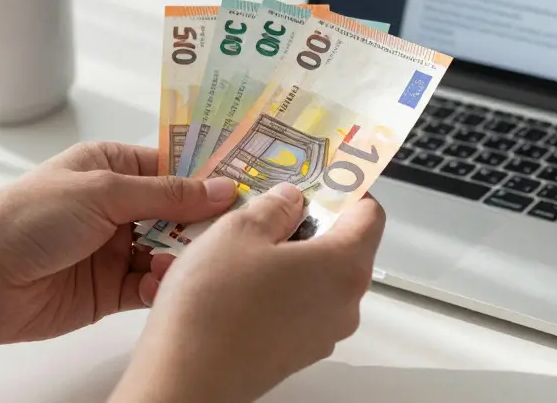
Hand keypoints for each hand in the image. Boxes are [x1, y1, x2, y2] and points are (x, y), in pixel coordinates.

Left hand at [0, 142, 237, 344]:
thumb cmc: (24, 220)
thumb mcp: (101, 192)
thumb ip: (165, 193)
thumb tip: (219, 188)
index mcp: (110, 167)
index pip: (173, 165)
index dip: (208, 173)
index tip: (247, 180)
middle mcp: (116, 205)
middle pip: (179, 209)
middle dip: (205, 219)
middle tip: (238, 225)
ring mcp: (115, 248)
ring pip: (171, 250)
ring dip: (184, 255)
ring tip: (194, 258)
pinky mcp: (111, 289)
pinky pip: (152, 285)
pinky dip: (163, 285)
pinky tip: (162, 283)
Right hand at [112, 184, 386, 402]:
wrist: (185, 379)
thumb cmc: (214, 306)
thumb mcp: (238, 230)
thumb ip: (275, 206)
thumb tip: (290, 199)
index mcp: (344, 266)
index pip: (370, 215)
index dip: (347, 189)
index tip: (320, 178)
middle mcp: (345, 304)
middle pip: (344, 247)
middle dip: (310, 221)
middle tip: (270, 204)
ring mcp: (323, 333)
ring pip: (317, 278)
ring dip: (287, 255)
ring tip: (241, 242)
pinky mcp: (297, 353)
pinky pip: (298, 306)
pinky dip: (276, 287)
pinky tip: (234, 280)